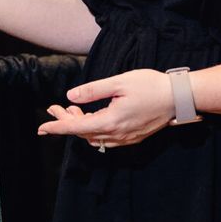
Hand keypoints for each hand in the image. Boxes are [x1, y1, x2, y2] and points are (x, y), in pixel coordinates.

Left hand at [37, 68, 174, 150]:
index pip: (76, 127)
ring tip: (72, 109)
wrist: (179, 98)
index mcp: (111, 121)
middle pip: (83, 133)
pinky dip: (93, 130)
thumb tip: (71, 96)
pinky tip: (92, 117)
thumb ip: (93, 90)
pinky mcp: (133, 137)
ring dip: (79, 126)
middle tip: (54, 108)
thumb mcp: (119, 82)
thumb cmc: (151, 86)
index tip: (41, 128)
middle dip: (66, 121)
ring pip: (94, 137)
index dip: (57, 127)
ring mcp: (126, 138)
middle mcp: (117, 134)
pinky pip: (106, 139)